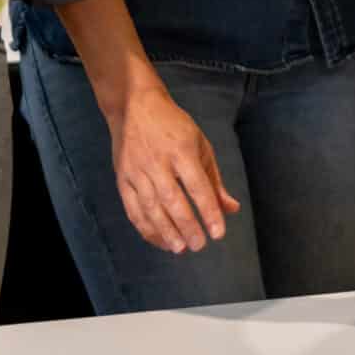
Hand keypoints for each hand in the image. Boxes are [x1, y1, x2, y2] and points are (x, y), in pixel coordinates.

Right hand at [102, 84, 237, 254]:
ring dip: (166, 231)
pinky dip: (146, 227)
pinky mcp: (123, 178)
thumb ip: (214, 179)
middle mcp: (157, 161)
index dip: (208, 211)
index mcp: (181, 150)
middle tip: (199, 245)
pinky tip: (159, 240)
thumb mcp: (200, 144)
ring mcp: (137, 170)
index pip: (197, 186)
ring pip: (151, 207)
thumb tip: (231, 209)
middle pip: (173, 200)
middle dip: (187, 226)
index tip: (218, 233)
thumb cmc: (172, 125)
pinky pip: (133, 208)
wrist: (134, 105)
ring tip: (180, 249)